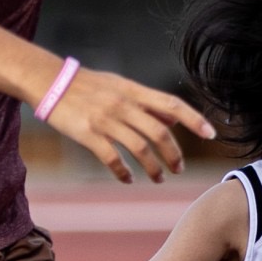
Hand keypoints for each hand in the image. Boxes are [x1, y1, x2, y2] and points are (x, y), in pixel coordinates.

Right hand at [43, 64, 215, 183]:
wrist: (50, 81)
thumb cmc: (88, 85)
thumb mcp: (121, 87)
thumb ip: (147, 103)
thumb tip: (174, 120)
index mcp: (134, 91)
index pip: (172, 105)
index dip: (194, 119)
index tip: (211, 134)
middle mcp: (123, 105)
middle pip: (159, 133)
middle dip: (173, 155)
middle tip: (178, 169)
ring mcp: (106, 120)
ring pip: (139, 149)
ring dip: (153, 168)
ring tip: (158, 179)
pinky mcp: (88, 134)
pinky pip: (112, 158)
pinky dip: (123, 171)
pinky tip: (127, 178)